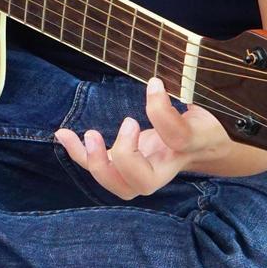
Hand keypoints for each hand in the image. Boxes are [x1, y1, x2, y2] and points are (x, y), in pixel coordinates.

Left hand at [53, 77, 231, 198]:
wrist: (204, 148)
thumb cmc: (202, 125)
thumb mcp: (203, 108)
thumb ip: (184, 96)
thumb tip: (155, 82)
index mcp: (188, 148)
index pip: (179, 138)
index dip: (163, 111)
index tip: (154, 83)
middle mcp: (164, 167)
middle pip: (143, 184)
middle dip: (126, 158)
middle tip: (127, 122)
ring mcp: (141, 170)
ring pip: (119, 185)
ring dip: (97, 163)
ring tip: (88, 134)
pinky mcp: (123, 164)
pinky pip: (99, 168)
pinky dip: (78, 154)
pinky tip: (63, 134)